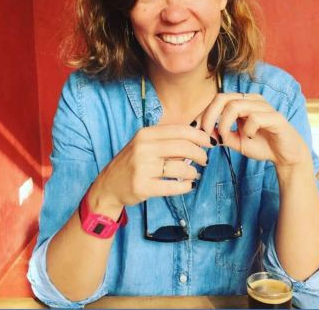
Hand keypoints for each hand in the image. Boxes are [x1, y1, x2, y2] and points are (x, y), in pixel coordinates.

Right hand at [90, 125, 212, 211]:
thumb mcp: (145, 144)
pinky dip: (186, 187)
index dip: (199, 136)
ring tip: (193, 175)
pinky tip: (188, 186)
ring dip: (193, 173)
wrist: (108, 185)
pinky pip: (173, 187)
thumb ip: (167, 140)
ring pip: (181, 168)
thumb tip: (198, 138)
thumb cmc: (132, 163)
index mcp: (145, 134)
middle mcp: (143, 148)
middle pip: (183, 147)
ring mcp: (142, 168)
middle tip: (205, 160)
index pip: (180, 130)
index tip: (209, 142)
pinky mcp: (143, 187)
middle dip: (200, 154)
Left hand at [198, 93, 311, 173]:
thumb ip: (221, 134)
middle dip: (210, 115)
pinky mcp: (275, 117)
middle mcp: (252, 100)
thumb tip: (202, 131)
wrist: (285, 155)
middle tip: (206, 132)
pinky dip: (247, 129)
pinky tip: (249, 137)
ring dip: (224, 124)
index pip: (217, 99)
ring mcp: (264, 107)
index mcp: (242, 102)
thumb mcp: (235, 141)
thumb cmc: (261, 145)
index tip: (196, 129)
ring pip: (236, 106)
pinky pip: (255, 118)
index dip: (203, 113)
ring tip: (225, 138)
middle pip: (223, 98)